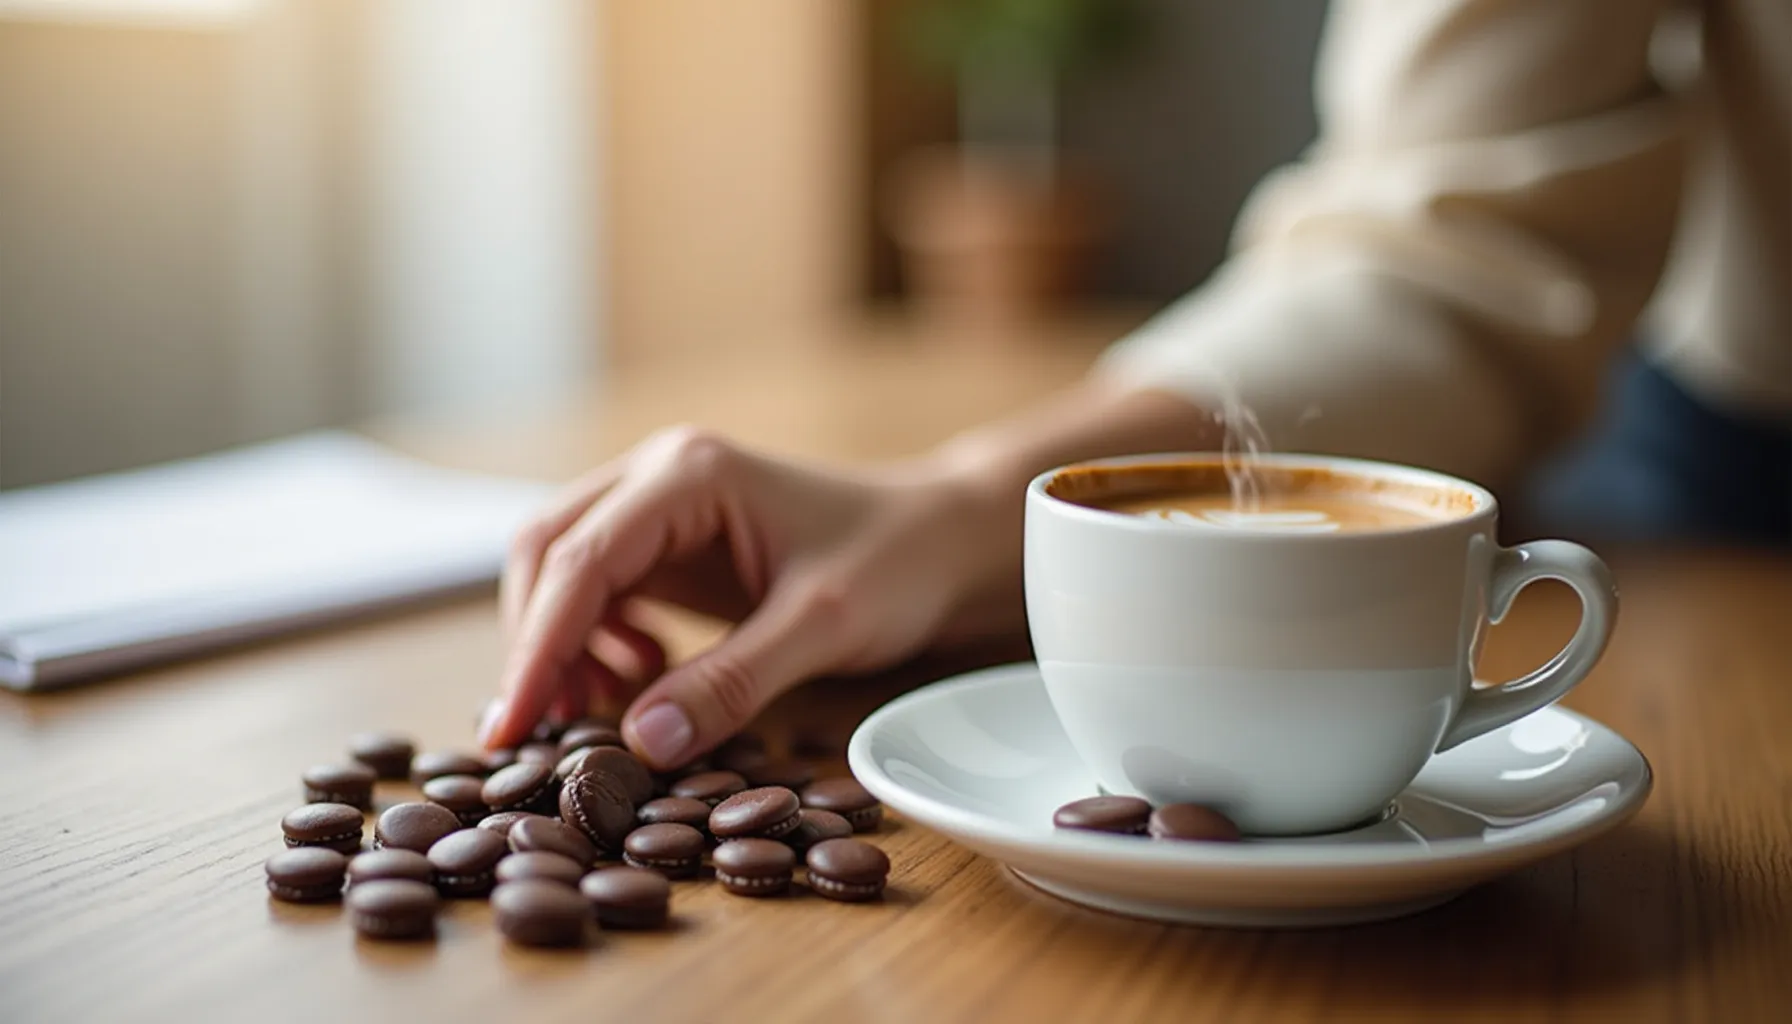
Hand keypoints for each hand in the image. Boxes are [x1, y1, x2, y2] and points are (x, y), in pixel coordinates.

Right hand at [478, 426, 1011, 766]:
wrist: (943, 539)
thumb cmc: (896, 564)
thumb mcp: (821, 626)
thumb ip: (731, 683)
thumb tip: (639, 744)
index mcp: (689, 475)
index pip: (579, 561)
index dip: (535, 649)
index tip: (509, 729)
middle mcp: (660, 476)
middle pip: (547, 554)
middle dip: (535, 646)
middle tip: (538, 737)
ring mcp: (661, 505)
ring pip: (563, 571)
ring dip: (561, 646)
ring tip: (598, 712)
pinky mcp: (670, 542)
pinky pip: (599, 589)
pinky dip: (595, 641)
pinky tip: (641, 680)